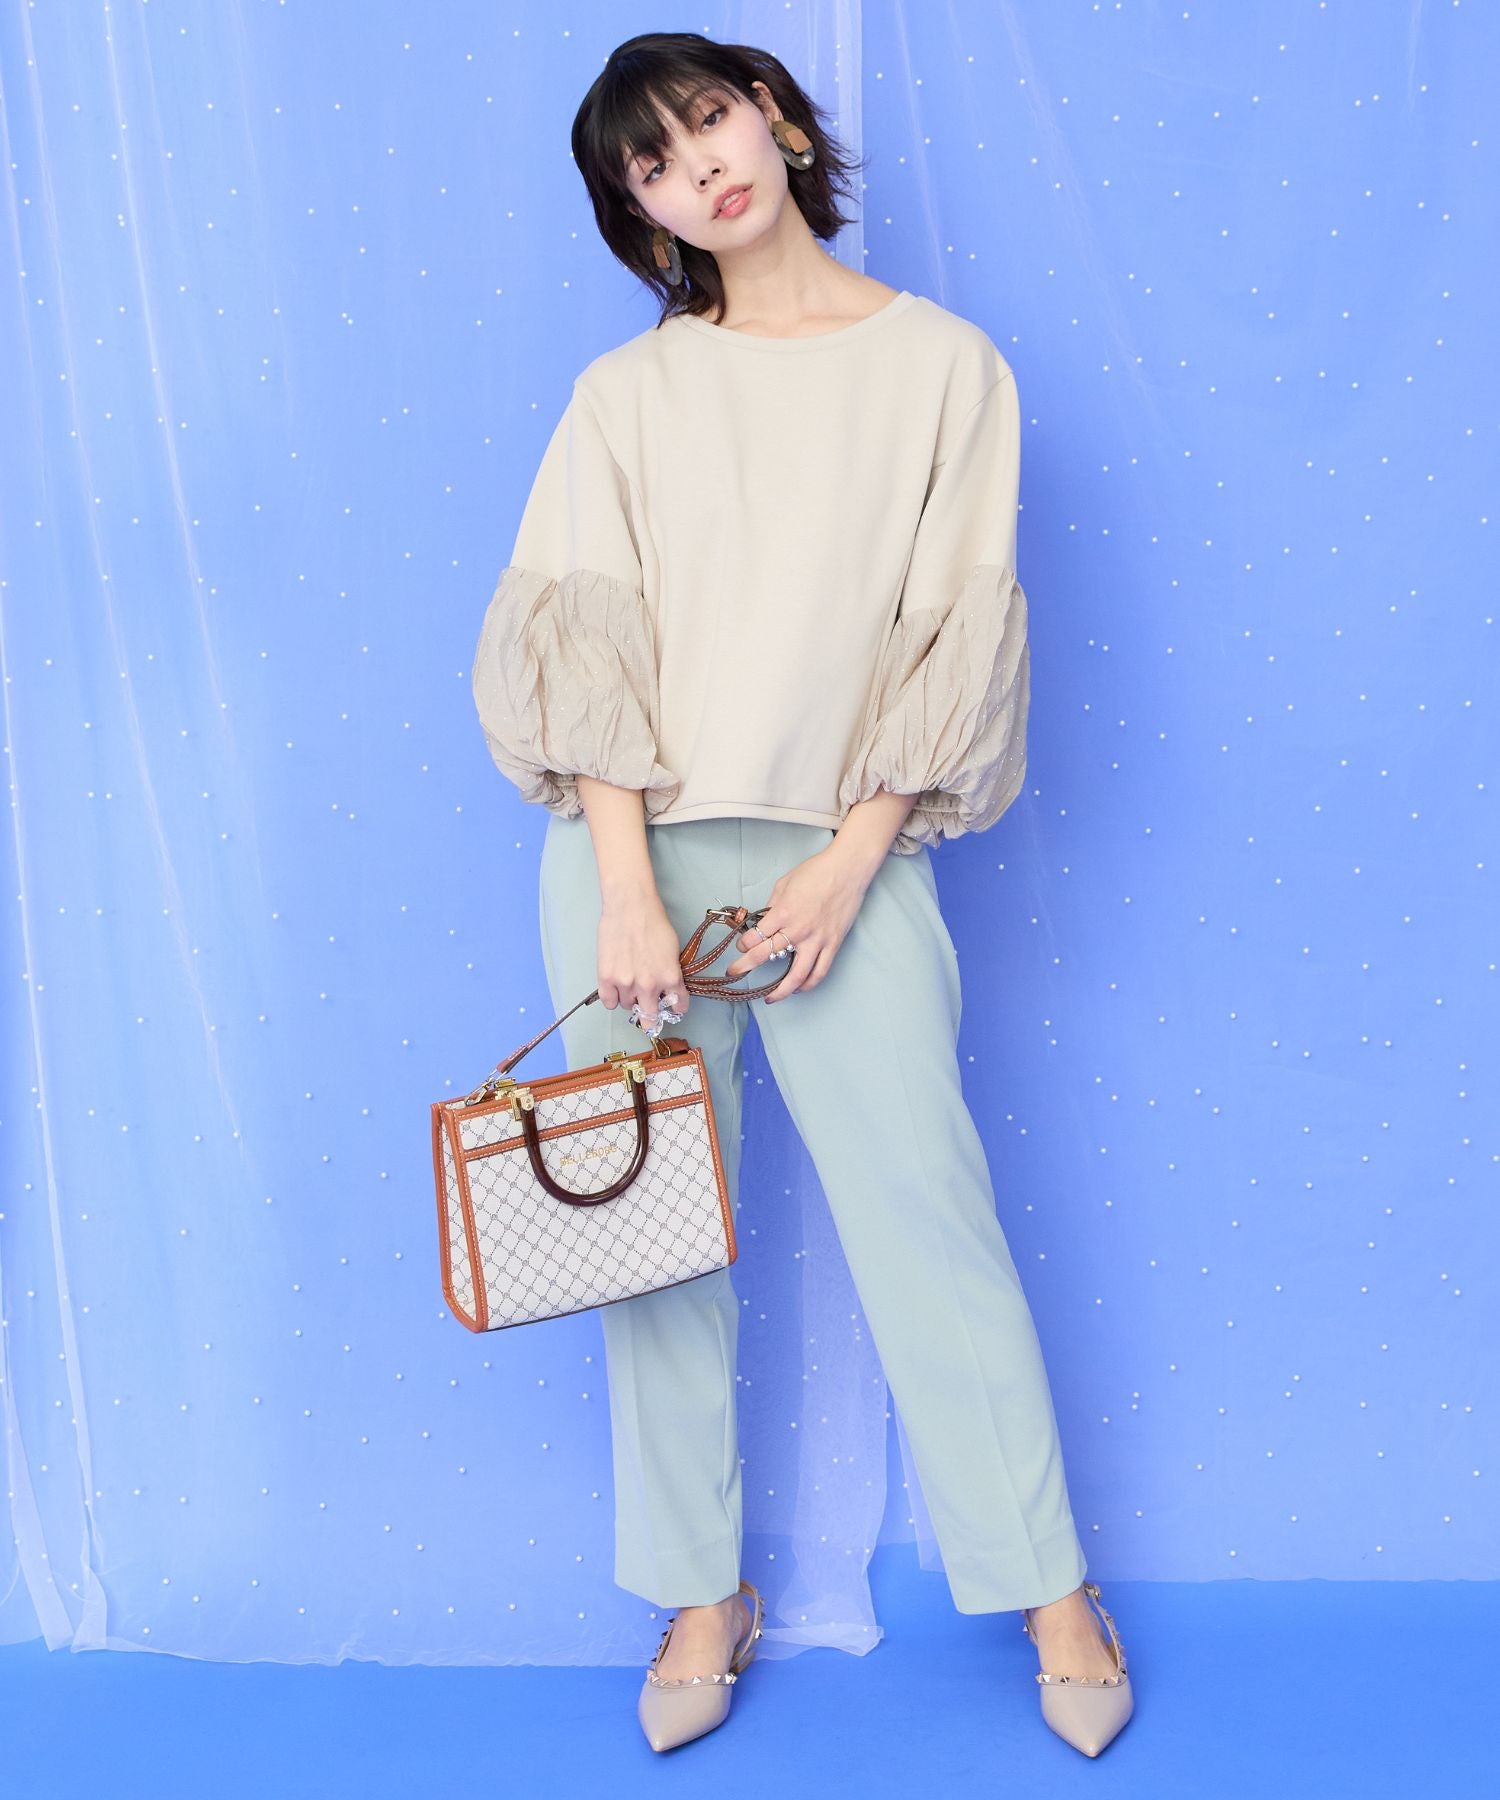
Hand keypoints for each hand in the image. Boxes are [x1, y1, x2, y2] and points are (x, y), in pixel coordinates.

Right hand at [596, 893, 688, 1032]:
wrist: (630, 907)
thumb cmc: (653, 921)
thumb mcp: (673, 950)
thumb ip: (671, 972)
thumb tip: (667, 986)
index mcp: (670, 978)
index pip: (678, 1005)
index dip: (676, 1007)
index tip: (674, 1007)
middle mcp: (649, 986)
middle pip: (649, 1017)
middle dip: (651, 1015)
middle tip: (649, 1009)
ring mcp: (626, 984)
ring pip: (628, 1006)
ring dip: (630, 999)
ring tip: (629, 983)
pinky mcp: (606, 978)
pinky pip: (609, 1002)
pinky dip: (613, 999)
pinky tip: (616, 990)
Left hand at [720, 843, 873, 1002]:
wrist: (847, 869)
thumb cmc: (816, 872)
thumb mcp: (784, 884)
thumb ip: (772, 905)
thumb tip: (763, 920)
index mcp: (782, 913)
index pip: (755, 937)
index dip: (743, 944)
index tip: (741, 945)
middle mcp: (798, 930)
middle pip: (765, 956)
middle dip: (744, 966)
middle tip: (734, 973)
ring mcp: (817, 940)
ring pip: (796, 975)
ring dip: (780, 990)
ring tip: (770, 997)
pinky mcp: (833, 944)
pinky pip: (819, 972)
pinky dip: (808, 985)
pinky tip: (799, 989)